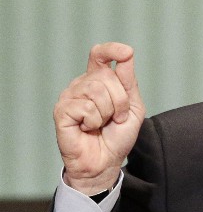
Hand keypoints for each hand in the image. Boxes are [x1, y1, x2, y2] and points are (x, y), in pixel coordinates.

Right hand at [54, 43, 145, 194]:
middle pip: (107, 76)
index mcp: (99, 80)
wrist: (105, 162)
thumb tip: (127, 54)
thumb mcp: (132, 107)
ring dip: (108, 112)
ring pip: (97, 91)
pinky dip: (94, 121)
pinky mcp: (61, 111)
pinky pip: (86, 107)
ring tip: (102, 124)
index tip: (126, 53)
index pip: (100, 55)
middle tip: (117, 117)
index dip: (112, 50)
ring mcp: (70, 96)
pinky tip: (87, 128)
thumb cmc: (117, 135)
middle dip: (120, 100)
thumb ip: (129, 82)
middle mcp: (82, 84)